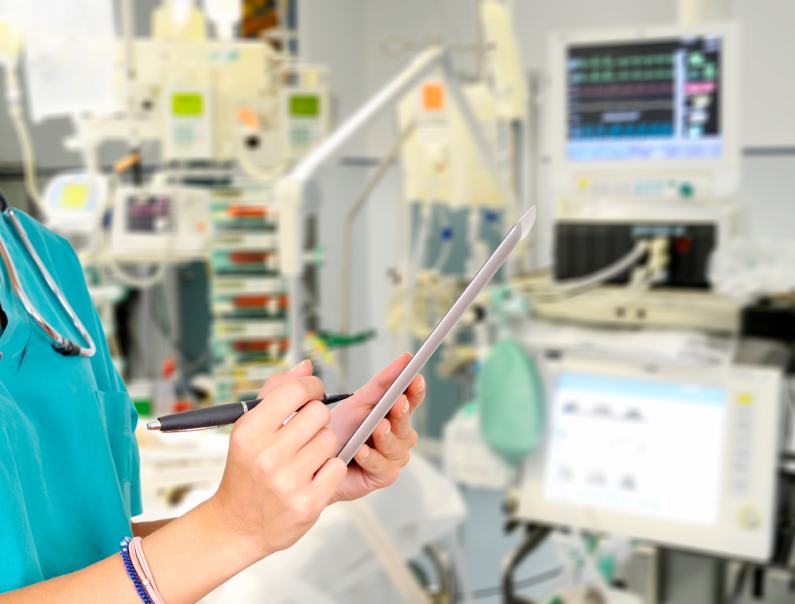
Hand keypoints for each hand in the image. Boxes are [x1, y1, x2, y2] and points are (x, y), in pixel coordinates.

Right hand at [206, 361, 346, 563]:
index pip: (295, 391)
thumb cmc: (246, 471)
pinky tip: (313, 475)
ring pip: (331, 440)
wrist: (236, 525)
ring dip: (324, 445)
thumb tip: (306, 366)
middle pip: (319, 413)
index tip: (313, 394)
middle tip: (307, 430)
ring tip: (306, 456)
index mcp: (249, 432)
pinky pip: (337, 467)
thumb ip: (276, 393)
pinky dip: (329, 469)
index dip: (312, 387)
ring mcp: (288, 483)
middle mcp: (267, 457)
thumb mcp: (248, 429)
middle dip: (318, 418)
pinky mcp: (308, 504)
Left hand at [326, 352, 424, 503]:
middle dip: (402, 413)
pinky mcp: (383, 477)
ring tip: (377, 427)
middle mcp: (397, 437)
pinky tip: (361, 451)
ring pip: (398, 447)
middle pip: (407, 424)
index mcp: (393, 415)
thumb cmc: (338, 430)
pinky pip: (383, 468)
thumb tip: (405, 359)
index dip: (415, 390)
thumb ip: (382, 382)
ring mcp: (392, 457)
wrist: (313, 459)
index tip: (415, 378)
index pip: (411, 400)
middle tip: (397, 402)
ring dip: (386, 437)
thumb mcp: (358, 401)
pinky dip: (371, 458)